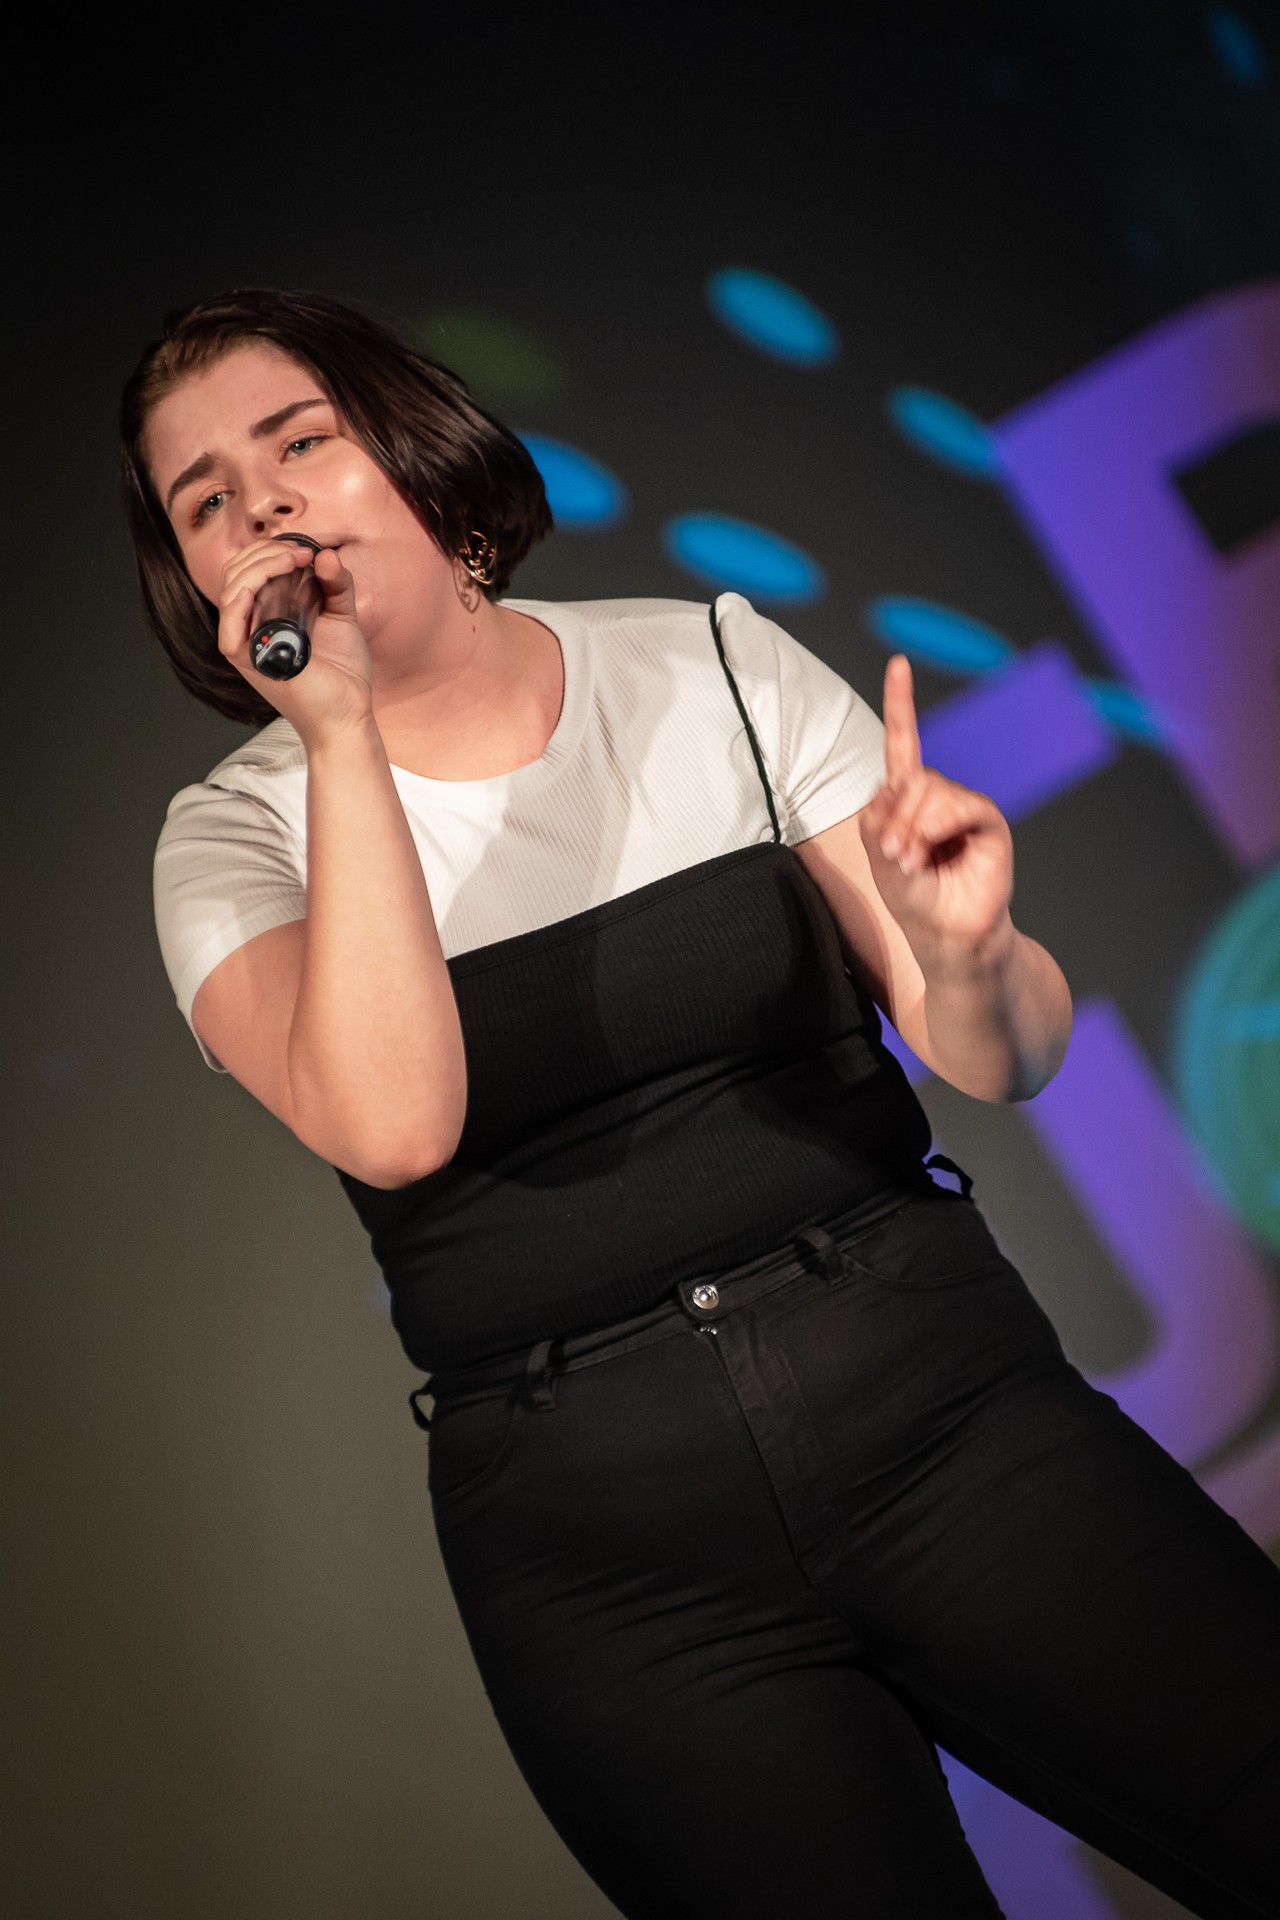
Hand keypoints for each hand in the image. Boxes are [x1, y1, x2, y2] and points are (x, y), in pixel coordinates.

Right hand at [217, 540, 374, 744]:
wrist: (349, 714)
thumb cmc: (342, 673)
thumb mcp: (342, 615)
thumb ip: (336, 583)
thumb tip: (325, 554)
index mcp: (266, 613)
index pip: (249, 569)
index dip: (271, 550)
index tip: (305, 548)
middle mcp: (250, 626)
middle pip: (236, 573)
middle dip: (265, 552)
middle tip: (301, 552)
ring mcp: (247, 644)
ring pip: (231, 589)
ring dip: (258, 566)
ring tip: (294, 560)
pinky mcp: (249, 662)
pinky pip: (230, 623)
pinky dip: (241, 596)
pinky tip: (264, 581)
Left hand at [858, 655, 1013, 953]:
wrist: (944, 936)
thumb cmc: (914, 899)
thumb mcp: (881, 855)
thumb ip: (881, 816)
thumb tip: (900, 787)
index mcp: (907, 799)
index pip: (904, 743)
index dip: (901, 703)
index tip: (898, 665)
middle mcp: (938, 797)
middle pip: (911, 776)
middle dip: (895, 817)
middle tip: (895, 856)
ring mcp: (964, 808)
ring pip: (930, 788)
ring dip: (912, 827)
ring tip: (912, 862)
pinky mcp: (988, 822)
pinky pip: (961, 805)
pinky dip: (938, 825)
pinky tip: (929, 848)